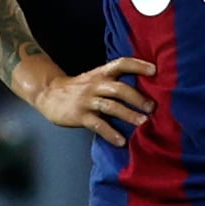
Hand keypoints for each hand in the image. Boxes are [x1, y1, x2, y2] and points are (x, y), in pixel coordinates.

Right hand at [30, 57, 156, 148]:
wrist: (49, 94)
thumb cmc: (79, 88)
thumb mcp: (95, 79)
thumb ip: (114, 82)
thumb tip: (144, 90)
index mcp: (101, 73)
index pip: (121, 63)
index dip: (138, 65)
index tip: (155, 70)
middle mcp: (95, 84)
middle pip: (119, 88)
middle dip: (137, 98)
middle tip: (152, 107)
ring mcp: (87, 100)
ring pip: (111, 106)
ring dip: (128, 115)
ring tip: (143, 123)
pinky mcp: (80, 115)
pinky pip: (98, 124)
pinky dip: (110, 133)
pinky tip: (121, 142)